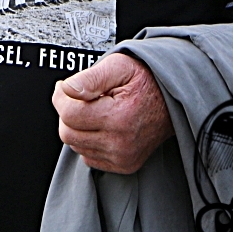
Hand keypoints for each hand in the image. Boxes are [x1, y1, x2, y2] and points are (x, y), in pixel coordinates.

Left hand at [54, 52, 171, 173]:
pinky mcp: (124, 165)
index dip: (60, 97)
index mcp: (119, 117)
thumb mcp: (119, 66)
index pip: (69, 114)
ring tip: (95, 110)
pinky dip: (88, 141)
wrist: (172, 100)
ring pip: (76, 145)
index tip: (64, 86)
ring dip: (77, 127)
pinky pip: (88, 156)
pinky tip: (101, 125)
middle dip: (67, 112)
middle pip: (68, 133)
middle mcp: (121, 143)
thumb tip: (66, 89)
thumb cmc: (145, 80)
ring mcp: (123, 157)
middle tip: (80, 97)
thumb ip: (90, 77)